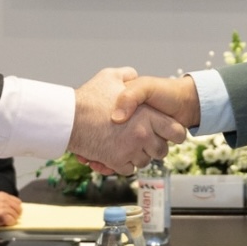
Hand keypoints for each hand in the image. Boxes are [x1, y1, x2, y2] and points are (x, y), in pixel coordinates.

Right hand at [0, 191, 22, 229]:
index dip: (16, 209)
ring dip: (11, 220)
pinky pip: (12, 221)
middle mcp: (3, 199)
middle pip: (19, 208)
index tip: (13, 213)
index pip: (18, 201)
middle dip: (15, 215)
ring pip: (16, 215)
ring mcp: (2, 206)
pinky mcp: (1, 214)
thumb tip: (16, 210)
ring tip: (2, 220)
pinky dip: (8, 224)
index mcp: (2, 194)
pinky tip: (1, 223)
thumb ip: (5, 203)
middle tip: (7, 218)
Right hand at [69, 67, 185, 175]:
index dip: (174, 134)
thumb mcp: (111, 76)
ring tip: (128, 146)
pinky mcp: (115, 161)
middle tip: (146, 142)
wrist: (69, 117)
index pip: (177, 132)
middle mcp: (142, 134)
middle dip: (155, 148)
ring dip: (138, 156)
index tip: (168, 134)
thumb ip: (128, 75)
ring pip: (144, 161)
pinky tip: (117, 154)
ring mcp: (129, 149)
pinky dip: (123, 164)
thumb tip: (134, 75)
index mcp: (148, 115)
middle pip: (161, 151)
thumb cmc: (89, 97)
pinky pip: (128, 169)